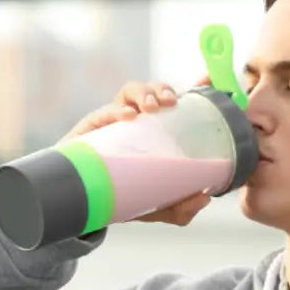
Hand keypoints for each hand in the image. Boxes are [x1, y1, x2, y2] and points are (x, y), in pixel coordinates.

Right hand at [59, 77, 212, 225]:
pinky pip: (105, 111)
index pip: (172, 103)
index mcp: (156, 131)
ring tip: (151, 107)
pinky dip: (118, 110)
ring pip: (131, 90)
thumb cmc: (124, 195)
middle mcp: (137, 120)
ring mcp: (115, 120)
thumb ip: (181, 207)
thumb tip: (204, 197)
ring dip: (144, 92)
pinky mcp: (94, 126)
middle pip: (153, 91)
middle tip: (170, 103)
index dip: (189, 90)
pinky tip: (128, 117)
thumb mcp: (156, 205)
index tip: (204, 82)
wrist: (85, 202)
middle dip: (163, 90)